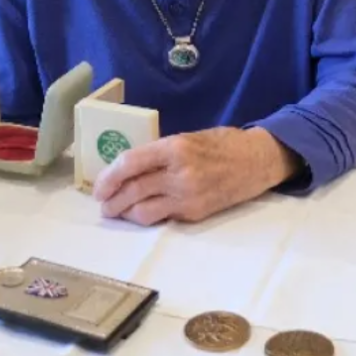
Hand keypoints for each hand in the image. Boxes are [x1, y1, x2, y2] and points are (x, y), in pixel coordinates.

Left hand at [92, 127, 295, 225]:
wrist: (257, 161)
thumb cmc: (221, 144)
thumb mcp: (187, 138)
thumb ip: (159, 153)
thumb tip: (127, 168)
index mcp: (175, 147)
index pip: (130, 163)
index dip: (109, 177)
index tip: (99, 187)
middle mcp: (180, 172)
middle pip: (132, 190)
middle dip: (112, 201)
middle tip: (103, 204)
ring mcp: (188, 195)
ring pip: (143, 211)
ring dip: (125, 214)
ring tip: (117, 212)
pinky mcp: (196, 212)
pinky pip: (162, 218)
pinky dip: (147, 216)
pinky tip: (141, 214)